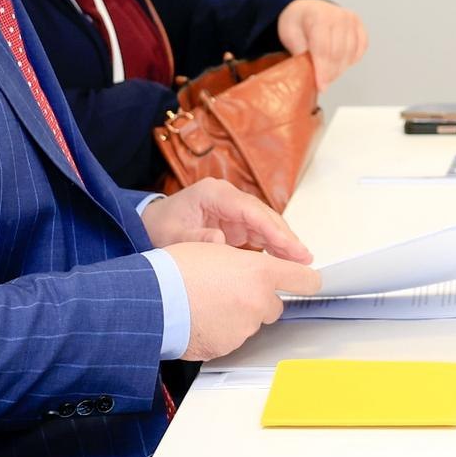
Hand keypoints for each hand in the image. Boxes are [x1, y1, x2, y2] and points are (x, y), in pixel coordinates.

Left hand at [140, 177, 314, 261]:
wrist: (150, 225)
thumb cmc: (160, 227)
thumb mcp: (172, 235)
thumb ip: (196, 238)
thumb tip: (220, 241)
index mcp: (215, 194)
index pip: (252, 211)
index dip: (274, 230)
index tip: (291, 248)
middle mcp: (229, 198)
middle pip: (265, 216)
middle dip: (286, 237)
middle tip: (304, 258)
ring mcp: (234, 209)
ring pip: (266, 224)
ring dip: (283, 243)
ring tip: (301, 262)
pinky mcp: (235, 222)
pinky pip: (259, 233)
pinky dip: (272, 246)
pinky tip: (284, 261)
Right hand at [169, 242, 321, 361]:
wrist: (151, 300)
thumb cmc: (177, 270)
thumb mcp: (216, 250)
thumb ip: (245, 263)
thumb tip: (250, 270)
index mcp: (259, 273)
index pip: (303, 280)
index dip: (307, 280)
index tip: (310, 282)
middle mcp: (258, 302)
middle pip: (273, 305)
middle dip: (258, 300)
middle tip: (229, 291)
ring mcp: (244, 328)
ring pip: (251, 323)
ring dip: (237, 316)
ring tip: (207, 304)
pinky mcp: (227, 347)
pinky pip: (231, 339)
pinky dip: (220, 332)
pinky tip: (201, 320)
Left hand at [277, 0, 367, 86]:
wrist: (307, 8)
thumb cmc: (297, 23)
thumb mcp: (290, 36)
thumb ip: (301, 54)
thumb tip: (310, 76)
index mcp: (318, 16)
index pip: (323, 49)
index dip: (322, 70)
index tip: (321, 86)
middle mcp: (338, 15)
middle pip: (338, 53)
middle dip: (331, 73)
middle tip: (323, 84)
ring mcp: (351, 19)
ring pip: (351, 53)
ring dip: (341, 68)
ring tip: (330, 75)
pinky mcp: (359, 25)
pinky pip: (361, 47)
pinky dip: (352, 59)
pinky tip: (341, 63)